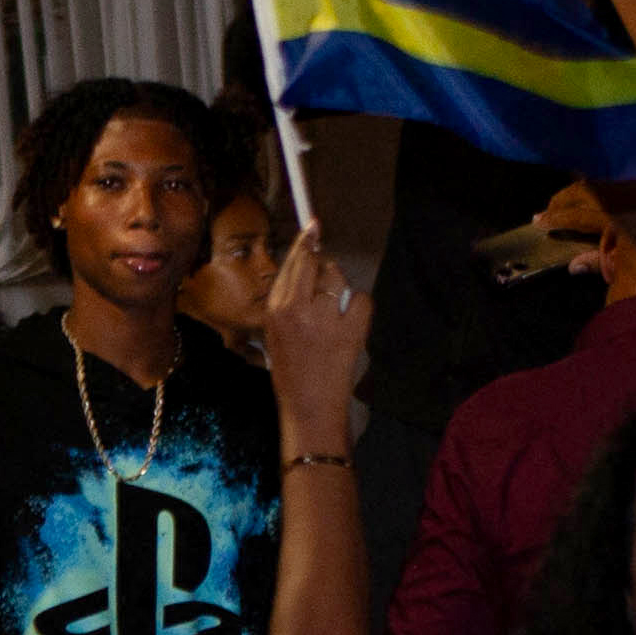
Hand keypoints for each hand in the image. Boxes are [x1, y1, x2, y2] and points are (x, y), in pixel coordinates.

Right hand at [256, 212, 371, 417]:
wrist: (310, 408)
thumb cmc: (290, 373)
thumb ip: (286, 302)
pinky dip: (359, 308)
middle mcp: (297, 309)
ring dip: (339, 289)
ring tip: (335, 313)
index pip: (292, 264)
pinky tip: (350, 324)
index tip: (313, 227)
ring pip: (337, 278)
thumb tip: (305, 269)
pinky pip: (360, 299)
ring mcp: (325, 319)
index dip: (304, 243)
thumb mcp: (274, 334)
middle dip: (323, 262)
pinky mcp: (350, 330)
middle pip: (315, 263)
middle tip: (326, 270)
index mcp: (276, 309)